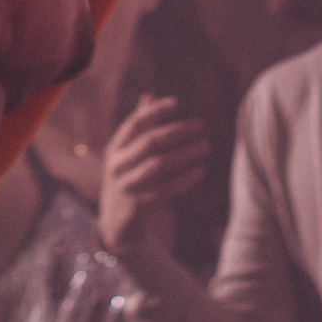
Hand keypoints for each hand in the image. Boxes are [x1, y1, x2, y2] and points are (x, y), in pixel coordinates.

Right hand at [97, 95, 210, 263]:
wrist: (117, 226)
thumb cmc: (128, 181)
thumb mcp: (127, 154)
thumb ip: (138, 127)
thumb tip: (149, 95)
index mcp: (115, 149)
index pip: (134, 124)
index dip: (154, 112)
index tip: (176, 102)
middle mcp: (118, 165)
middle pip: (149, 143)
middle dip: (176, 132)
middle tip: (200, 125)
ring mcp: (126, 186)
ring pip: (158, 165)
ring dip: (184, 154)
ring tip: (206, 145)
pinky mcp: (137, 206)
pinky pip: (164, 190)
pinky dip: (183, 180)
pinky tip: (200, 171)